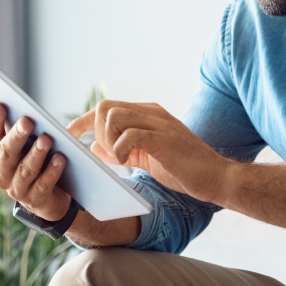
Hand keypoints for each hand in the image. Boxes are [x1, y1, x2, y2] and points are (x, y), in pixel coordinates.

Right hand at [0, 103, 71, 221]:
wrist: (48, 198)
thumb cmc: (36, 164)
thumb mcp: (25, 148)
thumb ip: (22, 133)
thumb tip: (25, 110)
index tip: (0, 105)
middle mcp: (1, 176)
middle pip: (6, 154)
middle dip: (16, 137)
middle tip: (27, 120)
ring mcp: (17, 190)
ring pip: (25, 170)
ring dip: (36, 154)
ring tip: (46, 139)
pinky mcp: (36, 200)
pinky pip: (43, 185)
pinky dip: (52, 171)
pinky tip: (60, 158)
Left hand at [67, 100, 231, 205]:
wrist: (216, 177)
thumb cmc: (182, 169)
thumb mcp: (145, 158)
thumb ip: (120, 150)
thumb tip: (93, 146)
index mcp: (146, 114)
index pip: (106, 107)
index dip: (83, 120)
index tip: (69, 135)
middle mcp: (151, 113)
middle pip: (105, 107)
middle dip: (96, 131)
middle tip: (109, 154)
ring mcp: (158, 123)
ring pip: (113, 116)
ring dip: (107, 140)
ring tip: (120, 158)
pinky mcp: (163, 138)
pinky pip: (130, 135)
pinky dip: (120, 149)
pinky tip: (127, 162)